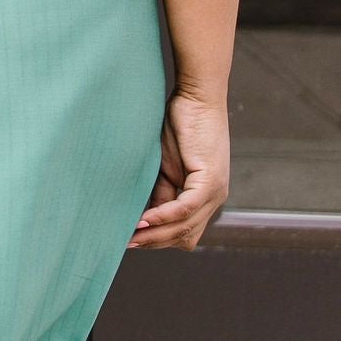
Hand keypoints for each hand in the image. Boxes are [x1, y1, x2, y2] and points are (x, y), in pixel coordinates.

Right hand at [129, 92, 230, 251]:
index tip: (132, 240)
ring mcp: (216, 191)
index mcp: (206, 197)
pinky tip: (143, 220)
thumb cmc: (180, 126)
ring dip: (156, 235)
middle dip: (154, 243)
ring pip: (185, 227)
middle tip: (125, 243)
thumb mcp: (165, 168)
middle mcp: (215, 199)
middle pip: (185, 237)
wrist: (197, 96)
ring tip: (130, 236)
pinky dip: (163, 217)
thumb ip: (160, 194)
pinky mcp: (210, 180)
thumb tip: (142, 220)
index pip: (184, 233)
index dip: (159, 240)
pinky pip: (185, 209)